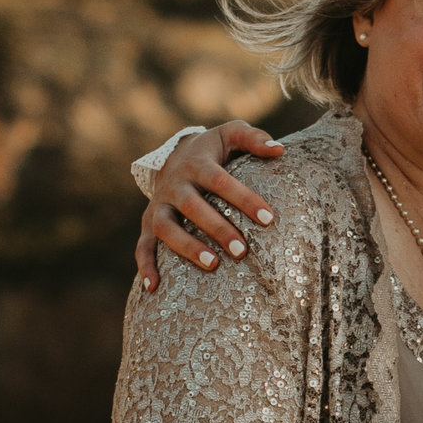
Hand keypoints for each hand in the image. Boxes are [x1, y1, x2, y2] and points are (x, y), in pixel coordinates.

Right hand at [136, 122, 287, 294]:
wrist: (175, 154)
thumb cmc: (214, 149)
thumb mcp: (231, 134)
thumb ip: (254, 139)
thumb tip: (279, 149)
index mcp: (197, 163)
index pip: (221, 182)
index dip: (244, 200)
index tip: (268, 219)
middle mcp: (174, 184)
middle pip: (193, 207)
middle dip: (218, 229)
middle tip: (242, 251)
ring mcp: (159, 205)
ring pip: (166, 227)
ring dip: (186, 247)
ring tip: (213, 265)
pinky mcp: (148, 222)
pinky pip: (142, 246)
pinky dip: (146, 266)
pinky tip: (154, 288)